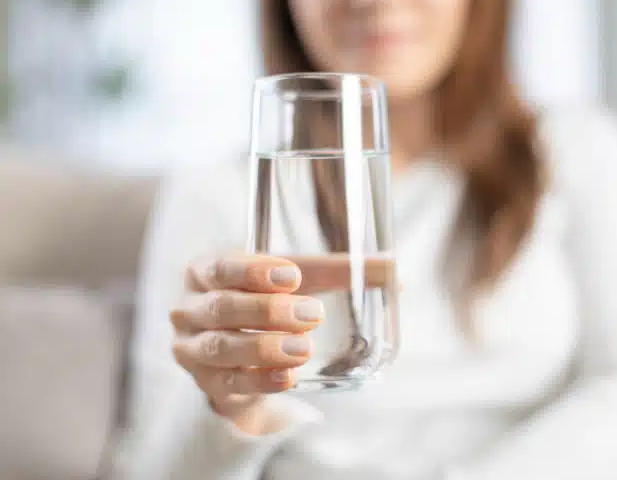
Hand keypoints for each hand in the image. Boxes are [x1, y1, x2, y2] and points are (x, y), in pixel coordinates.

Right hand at [170, 254, 323, 431]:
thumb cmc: (266, 299)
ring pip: (220, 347)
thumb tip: (391, 267)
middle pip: (221, 307)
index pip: (222, 267)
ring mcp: (191, 347)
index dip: (254, 271)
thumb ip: (337, 271)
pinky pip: (228, 383)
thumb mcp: (296, 280)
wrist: (241, 350)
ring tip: (302, 348)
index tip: (292, 276)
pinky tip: (288, 376)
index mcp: (205, 271)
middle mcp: (189, 308)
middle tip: (312, 314)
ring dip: (263, 348)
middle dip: (267, 311)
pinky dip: (260, 380)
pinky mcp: (205, 382)